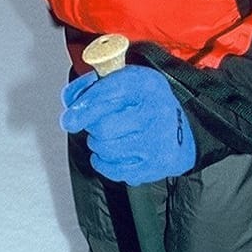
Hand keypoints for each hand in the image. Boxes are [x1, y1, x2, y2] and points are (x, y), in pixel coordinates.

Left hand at [60, 66, 196, 184]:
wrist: (181, 131)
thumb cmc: (145, 105)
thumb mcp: (124, 82)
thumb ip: (92, 86)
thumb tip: (70, 102)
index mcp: (147, 84)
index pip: (108, 93)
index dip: (84, 106)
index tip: (69, 117)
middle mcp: (155, 112)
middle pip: (103, 126)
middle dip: (92, 127)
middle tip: (98, 124)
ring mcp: (157, 141)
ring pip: (105, 148)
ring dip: (97, 144)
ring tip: (106, 137)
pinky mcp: (154, 166)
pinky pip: (113, 170)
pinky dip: (103, 163)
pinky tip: (109, 154)